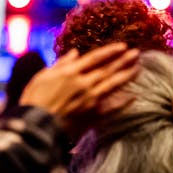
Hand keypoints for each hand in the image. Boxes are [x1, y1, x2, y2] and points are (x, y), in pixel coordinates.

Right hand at [19, 43, 139, 136]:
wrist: (36, 127)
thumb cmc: (34, 101)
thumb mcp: (42, 77)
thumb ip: (61, 64)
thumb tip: (75, 53)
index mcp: (70, 73)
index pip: (95, 58)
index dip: (110, 51)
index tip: (122, 46)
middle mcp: (83, 84)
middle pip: (107, 70)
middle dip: (123, 60)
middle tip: (136, 53)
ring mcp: (90, 100)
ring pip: (113, 85)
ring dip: (126, 76)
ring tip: (138, 68)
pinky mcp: (92, 116)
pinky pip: (111, 108)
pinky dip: (123, 102)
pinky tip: (133, 96)